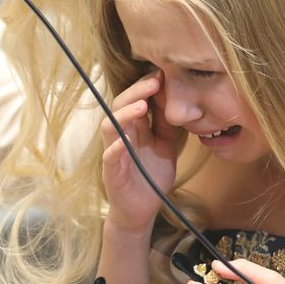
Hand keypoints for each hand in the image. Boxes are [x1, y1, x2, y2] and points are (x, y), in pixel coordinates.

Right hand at [100, 70, 178, 233]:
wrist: (142, 210)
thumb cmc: (151, 175)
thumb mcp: (165, 144)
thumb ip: (166, 123)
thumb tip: (175, 97)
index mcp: (134, 127)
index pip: (135, 99)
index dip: (146, 86)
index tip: (163, 73)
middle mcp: (121, 136)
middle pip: (120, 106)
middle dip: (136, 92)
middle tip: (154, 81)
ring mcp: (114, 153)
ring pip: (110, 127)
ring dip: (124, 115)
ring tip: (142, 106)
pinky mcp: (111, 173)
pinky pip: (109, 157)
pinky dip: (115, 148)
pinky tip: (124, 142)